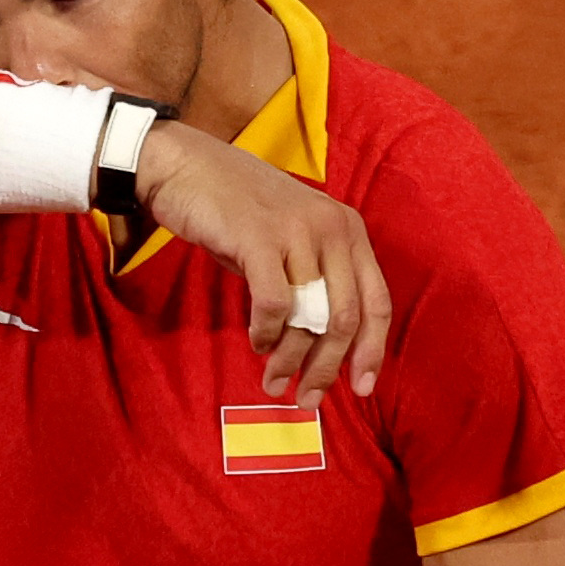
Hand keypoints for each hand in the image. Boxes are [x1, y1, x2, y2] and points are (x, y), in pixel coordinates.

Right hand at [132, 122, 392, 400]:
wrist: (187, 167)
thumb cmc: (236, 211)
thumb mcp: (290, 240)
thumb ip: (313, 280)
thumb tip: (322, 344)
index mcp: (348, 230)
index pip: (377, 302)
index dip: (372, 352)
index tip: (360, 389)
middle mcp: (333, 228)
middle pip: (346, 318)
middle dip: (327, 369)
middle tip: (306, 399)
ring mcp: (298, 232)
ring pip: (311, 317)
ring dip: (292, 361)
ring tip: (273, 382)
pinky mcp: (260, 238)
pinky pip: (274, 304)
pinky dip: (266, 333)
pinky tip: (256, 342)